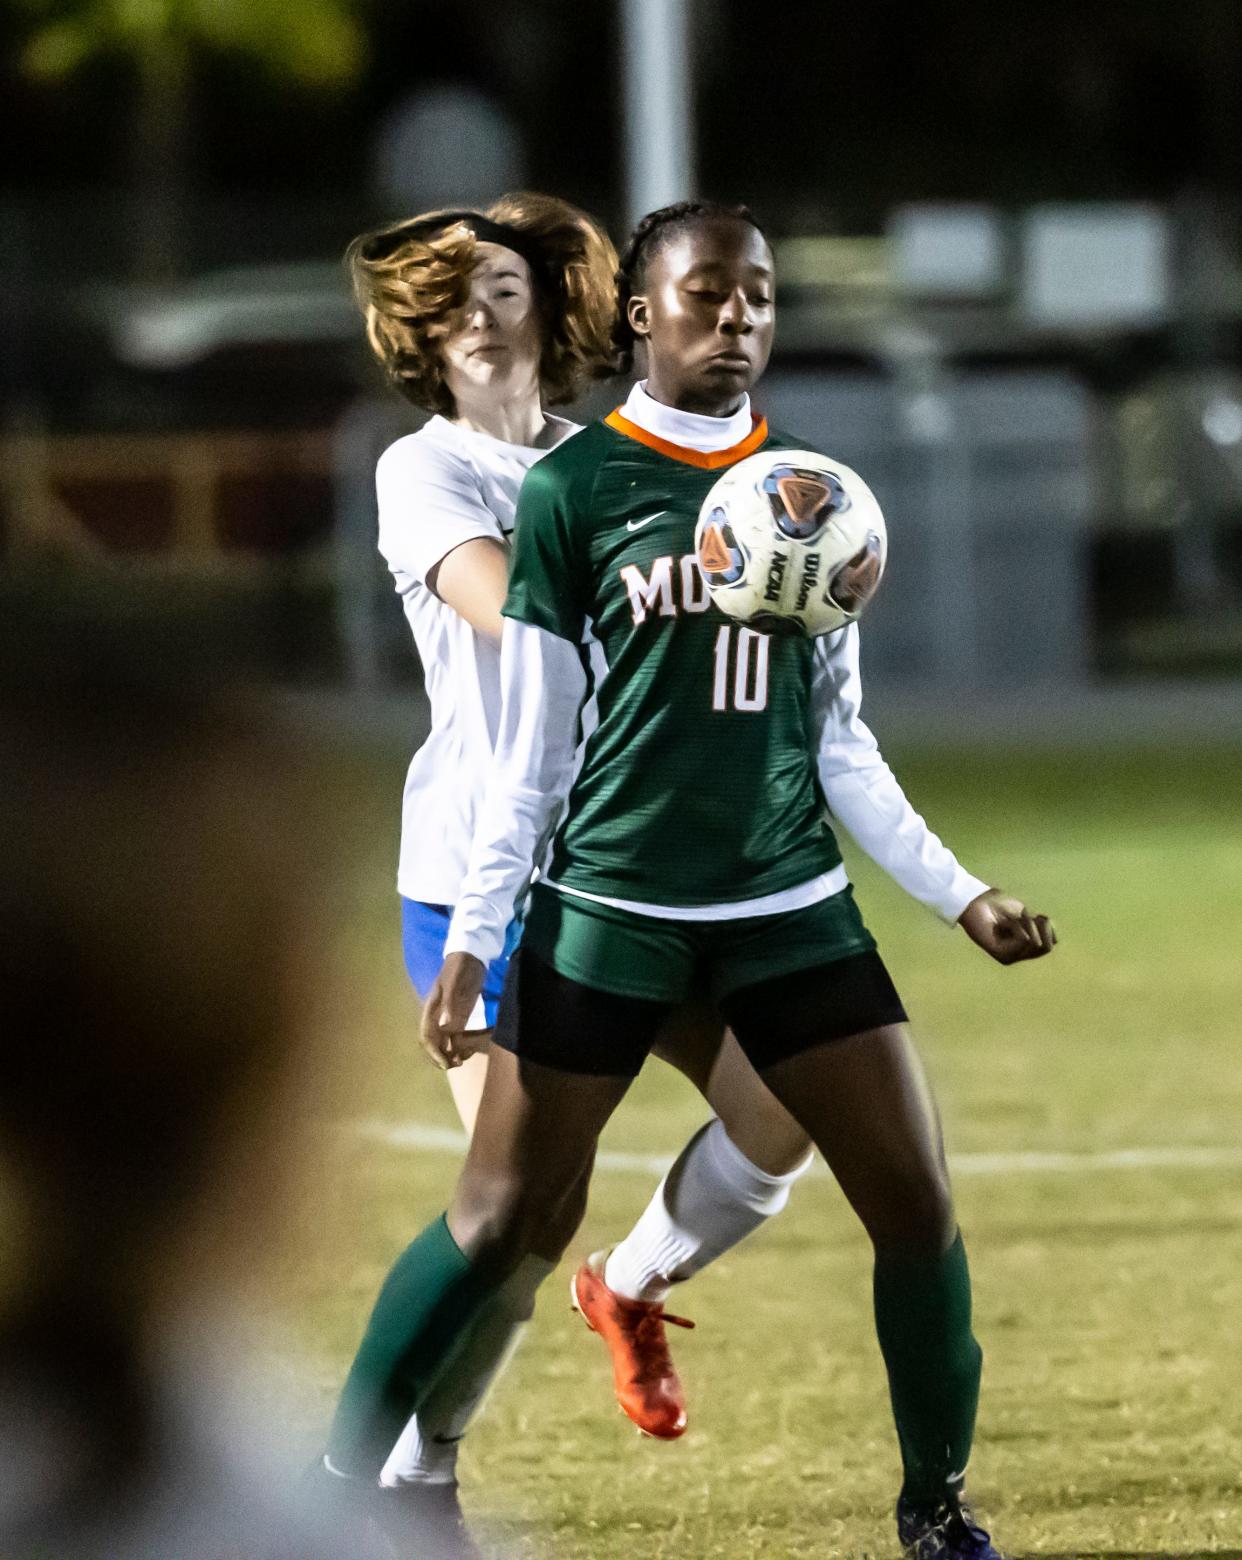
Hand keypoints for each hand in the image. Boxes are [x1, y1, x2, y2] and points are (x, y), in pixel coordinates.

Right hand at [420, 951, 487, 1068]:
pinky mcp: (460, 1015)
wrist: (472, 955)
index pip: (426, 1036)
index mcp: (432, 1009)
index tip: (445, 1063)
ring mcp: (449, 1016)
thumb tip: (444, 1027)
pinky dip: (460, 1046)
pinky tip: (469, 1051)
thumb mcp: (454, 983)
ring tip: (462, 1061)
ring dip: (450, 1054)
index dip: (433, 1052)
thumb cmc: (460, 967)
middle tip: (456, 1065)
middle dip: (441, 1057)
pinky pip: (456, 1036)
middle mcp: (437, 1016)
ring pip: (445, 1042)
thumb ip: (450, 1004)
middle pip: (434, 1043)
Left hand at [958, 888, 1056, 965]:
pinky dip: (1017, 926)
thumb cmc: (998, 905)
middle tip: (1021, 916)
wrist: (975, 901)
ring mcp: (1010, 957)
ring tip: (1009, 919)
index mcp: (1025, 947)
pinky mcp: (1001, 955)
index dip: (1047, 926)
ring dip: (1026, 924)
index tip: (1032, 914)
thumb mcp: (1027, 914)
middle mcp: (1018, 955)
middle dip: (1038, 926)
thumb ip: (1041, 929)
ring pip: (1036, 943)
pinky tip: (1002, 924)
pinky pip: (1024, 940)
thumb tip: (1054, 942)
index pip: (1051, 943)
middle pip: (1047, 947)